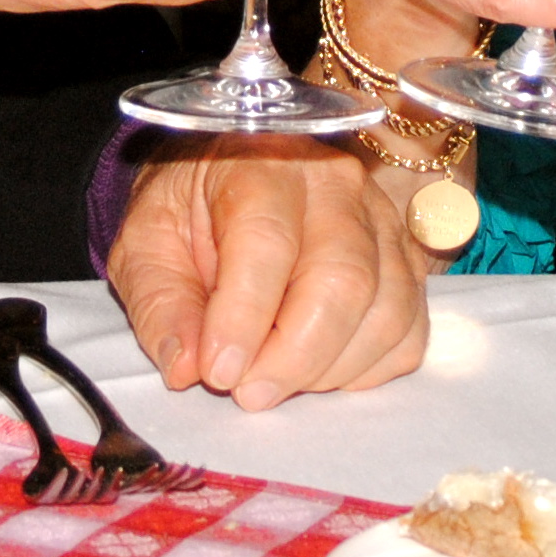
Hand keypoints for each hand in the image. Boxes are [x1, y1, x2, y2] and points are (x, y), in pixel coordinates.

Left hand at [106, 135, 429, 407]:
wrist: (232, 177)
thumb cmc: (190, 212)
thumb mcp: (147, 245)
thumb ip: (159, 303)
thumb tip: (185, 367)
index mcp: (260, 163)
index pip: (267, 242)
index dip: (244, 318)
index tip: (217, 372)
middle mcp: (335, 184)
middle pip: (343, 280)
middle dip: (294, 357)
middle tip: (247, 393)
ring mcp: (382, 220)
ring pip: (386, 310)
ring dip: (330, 369)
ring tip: (275, 380)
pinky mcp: (407, 259)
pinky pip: (409, 330)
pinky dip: (367, 369)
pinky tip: (319, 370)